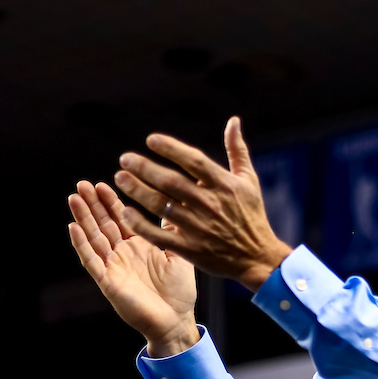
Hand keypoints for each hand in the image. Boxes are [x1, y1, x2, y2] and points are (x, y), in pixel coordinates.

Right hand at [67, 180, 199, 356]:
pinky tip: (73, 227)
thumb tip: (175, 204)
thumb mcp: (178, 254)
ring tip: (74, 198)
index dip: (110, 201)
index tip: (103, 182)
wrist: (177, 320)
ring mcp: (113, 267)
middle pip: (103, 224)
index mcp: (138, 245)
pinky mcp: (108, 282)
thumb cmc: (180, 291)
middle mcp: (122, 253)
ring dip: (83, 218)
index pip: (121, 218)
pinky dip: (82, 244)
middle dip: (92, 204)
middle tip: (82, 183)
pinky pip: (91, 261)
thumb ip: (170, 231)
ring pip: (93, 238)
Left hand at [113, 116, 292, 291]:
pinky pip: (160, 235)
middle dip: (145, 168)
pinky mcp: (191, 249)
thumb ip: (237, 150)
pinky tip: (126, 212)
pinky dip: (141, 224)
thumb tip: (233, 121)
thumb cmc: (251, 216)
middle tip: (125, 159)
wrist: (257, 257)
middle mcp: (210, 204)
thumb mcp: (248, 181)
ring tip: (120, 178)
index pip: (194, 161)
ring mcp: (199, 228)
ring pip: (162, 205)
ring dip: (138, 191)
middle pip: (171, 182)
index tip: (150, 140)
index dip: (171, 148)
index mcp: (224, 185)